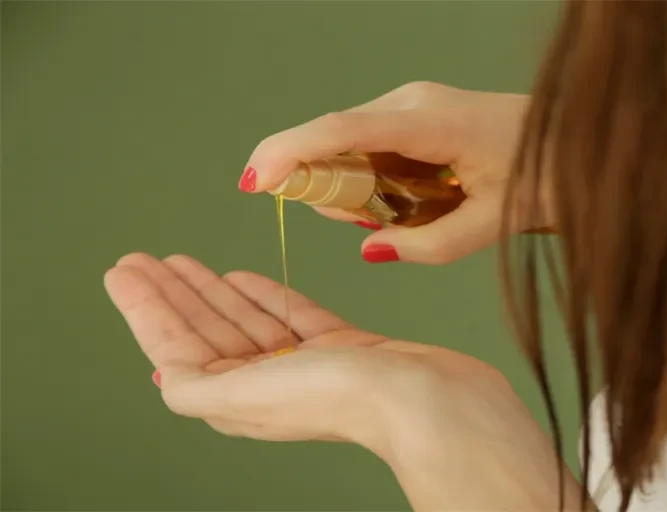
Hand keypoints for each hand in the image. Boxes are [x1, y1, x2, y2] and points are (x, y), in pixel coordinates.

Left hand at [104, 253, 580, 508]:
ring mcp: (311, 367)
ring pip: (248, 321)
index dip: (148, 311)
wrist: (433, 400)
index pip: (179, 350)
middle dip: (173, 295)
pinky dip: (267, 295)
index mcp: (242, 401)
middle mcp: (272, 387)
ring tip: (183, 260)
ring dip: (214, 291)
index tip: (124, 270)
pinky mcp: (348, 348)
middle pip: (209, 333)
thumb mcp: (255, 394)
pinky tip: (245, 276)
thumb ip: (201, 389)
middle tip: (141, 258)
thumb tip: (162, 377)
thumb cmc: (350, 399)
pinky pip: (294, 316)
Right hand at [240, 82, 545, 264]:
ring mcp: (413, 100)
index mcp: (430, 123)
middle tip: (373, 225)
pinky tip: (411, 197)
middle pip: (333, 139)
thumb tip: (370, 247)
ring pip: (347, 141)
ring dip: (351, 183)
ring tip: (407, 213)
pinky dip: (370, 173)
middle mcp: (412, 101)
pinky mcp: (416, 109)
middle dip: (324, 186)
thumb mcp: (490, 225)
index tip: (254, 181)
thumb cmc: (545, 177)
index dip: (290, 153)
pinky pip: (369, 140)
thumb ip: (427, 245)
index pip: (340, 131)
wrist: (579, 140)